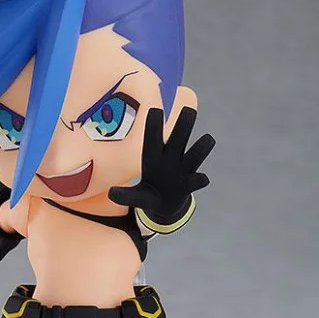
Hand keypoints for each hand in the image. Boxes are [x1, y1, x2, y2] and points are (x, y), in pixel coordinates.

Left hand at [109, 107, 214, 228]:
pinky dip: (200, 179)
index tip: (154, 110)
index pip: (153, 136)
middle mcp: (170, 158)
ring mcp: (182, 170)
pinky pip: (198, 179)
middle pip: (179, 136)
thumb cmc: (146, 195)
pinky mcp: (190, 185)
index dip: (153, 124)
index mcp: (153, 156)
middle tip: (189, 110)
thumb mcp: (134, 197)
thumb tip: (111, 194)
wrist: (162, 207)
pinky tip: (202, 179)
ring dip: (201, 146)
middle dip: (184, 123)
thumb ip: (125, 195)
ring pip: (195, 153)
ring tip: (207, 140)